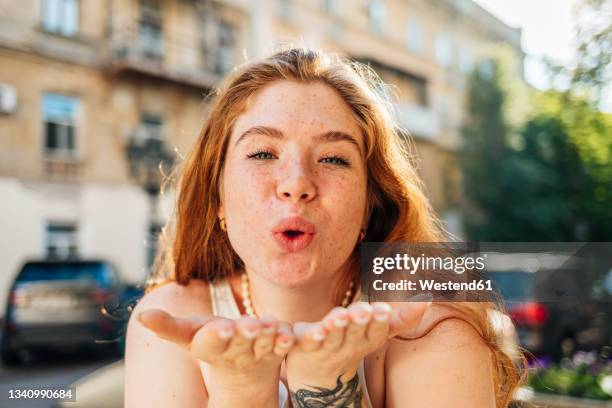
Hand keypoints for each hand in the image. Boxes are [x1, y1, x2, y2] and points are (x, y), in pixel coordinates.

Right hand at [138, 309, 294, 405]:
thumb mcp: (188, 335)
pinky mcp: (277, 350)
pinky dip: (287, 341)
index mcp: (211, 346)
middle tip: (248, 326)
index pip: (212, 341)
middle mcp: (235, 351)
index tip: (221, 327)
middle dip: (244, 334)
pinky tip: (290, 334)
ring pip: (263, 344)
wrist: (240, 370)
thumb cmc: (210, 342)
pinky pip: (284, 346)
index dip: (216, 335)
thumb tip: (141, 316)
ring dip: (268, 336)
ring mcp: (257, 352)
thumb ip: (167, 326)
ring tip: (270, 325)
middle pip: (239, 342)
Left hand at [285, 301, 429, 406]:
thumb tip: (427, 301)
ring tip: (340, 315)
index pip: (376, 331)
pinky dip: (307, 336)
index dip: (380, 321)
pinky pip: (305, 340)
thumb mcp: (377, 333)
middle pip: (354, 332)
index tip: (384, 309)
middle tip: (364, 311)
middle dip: (359, 321)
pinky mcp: (303, 345)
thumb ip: (400, 318)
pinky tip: (309, 331)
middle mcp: (347, 344)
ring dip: (335, 326)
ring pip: (330, 336)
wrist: (319, 375)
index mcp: (366, 339)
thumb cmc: (352, 343)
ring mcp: (324, 346)